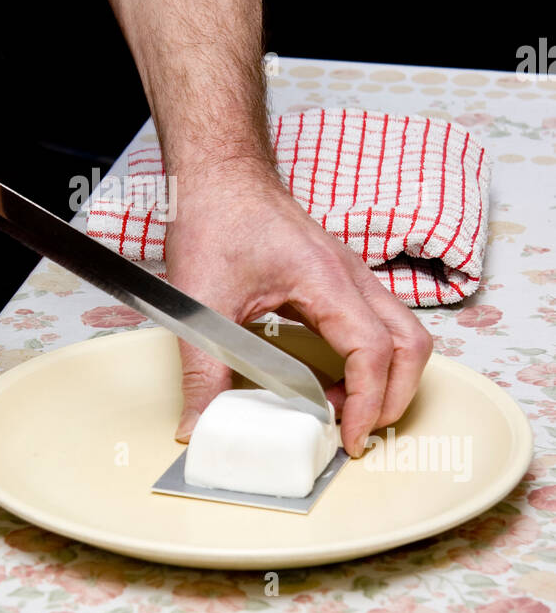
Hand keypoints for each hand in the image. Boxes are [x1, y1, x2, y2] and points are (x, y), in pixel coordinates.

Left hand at [165, 160, 432, 456]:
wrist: (217, 173)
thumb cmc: (214, 216)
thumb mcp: (200, 301)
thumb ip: (202, 372)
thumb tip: (200, 426)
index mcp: (325, 278)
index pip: (375, 350)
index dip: (370, 403)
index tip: (349, 439)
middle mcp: (350, 275)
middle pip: (411, 345)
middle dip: (395, 397)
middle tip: (358, 434)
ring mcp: (349, 274)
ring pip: (402, 332)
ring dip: (388, 378)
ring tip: (346, 411)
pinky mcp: (338, 278)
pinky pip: (378, 322)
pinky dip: (370, 359)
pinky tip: (331, 380)